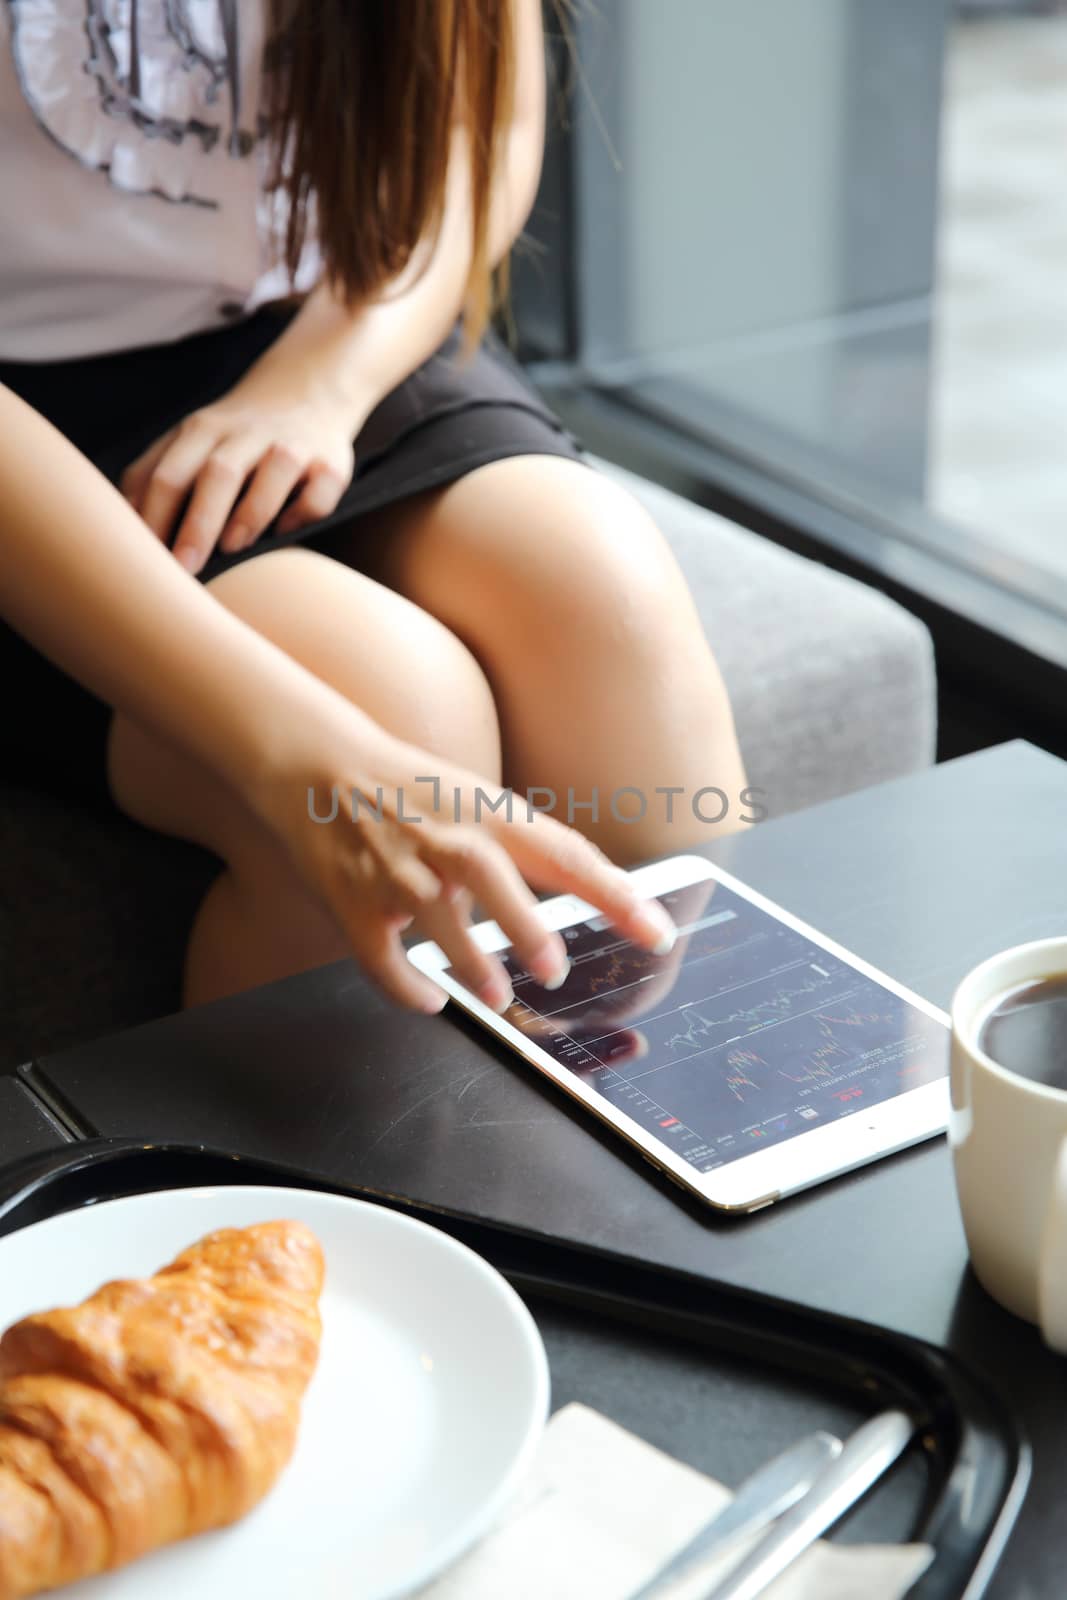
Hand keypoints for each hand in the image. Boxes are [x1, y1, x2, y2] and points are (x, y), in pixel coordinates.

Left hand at [120, 386, 356, 573]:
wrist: (307, 387)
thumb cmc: (236, 432)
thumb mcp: (190, 439)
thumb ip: (153, 473)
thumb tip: (120, 523)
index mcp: (203, 431)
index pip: (170, 473)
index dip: (154, 516)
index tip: (143, 560)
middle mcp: (247, 433)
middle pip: (218, 474)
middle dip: (199, 523)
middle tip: (185, 568)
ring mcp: (292, 445)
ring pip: (274, 473)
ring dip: (252, 512)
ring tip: (233, 547)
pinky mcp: (331, 462)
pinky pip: (320, 491)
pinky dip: (303, 512)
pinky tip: (285, 529)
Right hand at [246, 718, 677, 1014]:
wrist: (320, 766)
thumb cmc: (413, 792)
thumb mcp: (480, 803)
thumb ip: (528, 849)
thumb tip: (597, 893)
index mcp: (490, 814)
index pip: (565, 855)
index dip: (616, 895)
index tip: (656, 932)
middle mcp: (446, 838)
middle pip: (492, 876)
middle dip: (524, 924)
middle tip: (554, 967)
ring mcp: (396, 869)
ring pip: (434, 917)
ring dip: (468, 960)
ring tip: (496, 996)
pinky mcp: (354, 900)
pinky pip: (381, 953)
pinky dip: (405, 985)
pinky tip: (430, 1000)